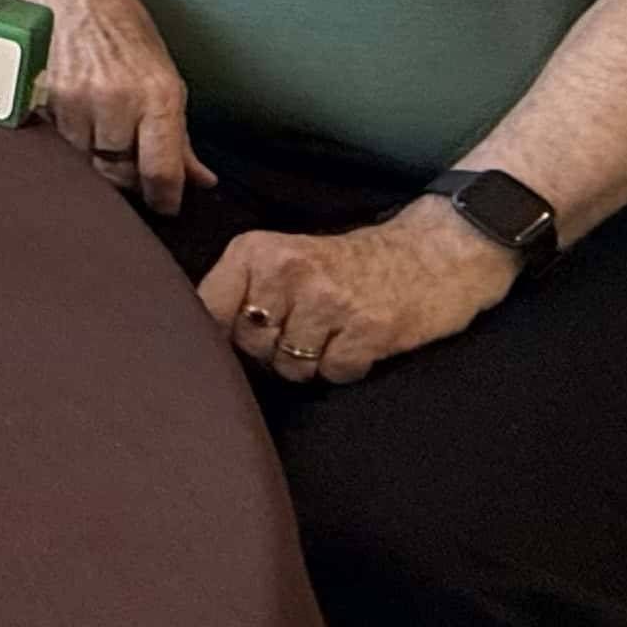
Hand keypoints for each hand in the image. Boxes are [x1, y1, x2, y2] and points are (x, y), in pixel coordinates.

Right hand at [20, 0, 209, 215]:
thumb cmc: (118, 19)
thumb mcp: (161, 69)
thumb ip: (178, 131)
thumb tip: (199, 177)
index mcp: (158, 94)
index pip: (161, 169)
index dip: (165, 198)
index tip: (166, 206)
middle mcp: (118, 101)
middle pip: (120, 170)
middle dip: (128, 171)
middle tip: (131, 158)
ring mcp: (77, 102)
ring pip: (87, 157)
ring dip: (96, 150)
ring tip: (100, 118)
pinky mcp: (44, 99)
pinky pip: (61, 138)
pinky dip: (71, 133)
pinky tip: (76, 108)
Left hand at [201, 202, 518, 384]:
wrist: (433, 252)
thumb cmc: (349, 262)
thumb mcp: (283, 259)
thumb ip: (239, 292)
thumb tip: (193, 341)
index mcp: (256, 251)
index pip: (207, 310)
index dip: (218, 336)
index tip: (239, 337)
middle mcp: (288, 271)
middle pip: (248, 347)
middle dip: (272, 350)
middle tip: (305, 327)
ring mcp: (329, 301)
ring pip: (289, 368)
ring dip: (310, 362)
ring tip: (333, 331)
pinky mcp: (368, 330)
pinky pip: (334, 375)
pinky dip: (346, 367)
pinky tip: (358, 340)